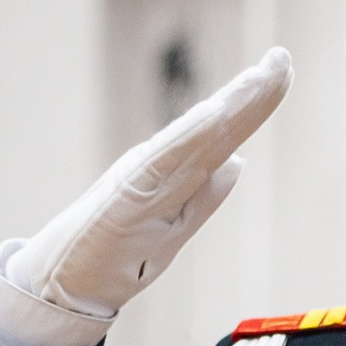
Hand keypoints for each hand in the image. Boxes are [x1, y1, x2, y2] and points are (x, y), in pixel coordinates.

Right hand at [5, 48, 290, 318]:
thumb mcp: (172, 229)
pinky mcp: (127, 195)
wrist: (63, 287)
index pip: (225, 134)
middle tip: (282, 57)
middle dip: (253, 94)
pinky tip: (214, 114)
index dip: (255, 103)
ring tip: (259, 77)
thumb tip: (237, 164)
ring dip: (229, 107)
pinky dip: (190, 136)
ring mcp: (145, 179)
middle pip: (217, 128)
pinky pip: (164, 161)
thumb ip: (204, 198)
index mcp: (175, 173)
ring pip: (198, 138)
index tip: (282, 67)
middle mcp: (162, 167)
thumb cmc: (113, 257)